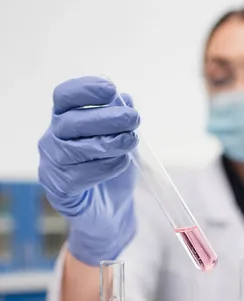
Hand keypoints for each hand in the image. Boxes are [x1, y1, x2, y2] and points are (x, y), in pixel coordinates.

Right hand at [38, 76, 139, 265]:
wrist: (112, 210)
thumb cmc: (113, 169)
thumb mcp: (122, 139)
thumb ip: (121, 118)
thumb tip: (124, 99)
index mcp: (64, 120)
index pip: (64, 97)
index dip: (85, 90)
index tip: (111, 90)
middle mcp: (52, 140)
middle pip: (71, 122)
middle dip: (105, 118)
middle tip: (134, 118)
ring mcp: (52, 165)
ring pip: (75, 149)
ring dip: (108, 143)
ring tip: (130, 142)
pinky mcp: (59, 190)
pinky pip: (78, 175)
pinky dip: (104, 167)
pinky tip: (121, 163)